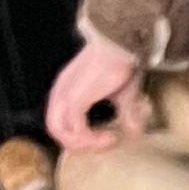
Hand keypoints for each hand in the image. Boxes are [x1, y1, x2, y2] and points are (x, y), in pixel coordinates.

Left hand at [46, 33, 149, 150]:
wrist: (119, 45)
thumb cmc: (121, 65)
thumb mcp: (123, 95)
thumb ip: (124, 114)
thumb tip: (134, 133)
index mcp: (65, 89)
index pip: (58, 121)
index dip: (78, 136)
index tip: (104, 136)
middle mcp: (60, 91)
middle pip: (54, 129)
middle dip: (79, 144)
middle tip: (103, 143)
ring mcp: (66, 94)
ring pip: (60, 132)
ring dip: (85, 144)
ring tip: (107, 140)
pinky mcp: (75, 98)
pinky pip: (76, 128)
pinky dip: (92, 138)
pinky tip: (110, 135)